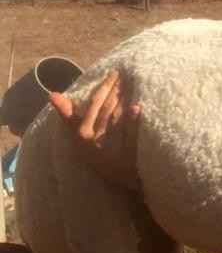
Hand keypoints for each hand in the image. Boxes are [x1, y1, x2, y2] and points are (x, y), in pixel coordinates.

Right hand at [48, 70, 141, 189]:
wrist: (116, 180)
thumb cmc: (97, 154)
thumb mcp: (79, 136)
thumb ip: (68, 115)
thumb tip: (52, 94)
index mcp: (82, 135)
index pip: (93, 105)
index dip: (103, 88)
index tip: (113, 72)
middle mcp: (94, 141)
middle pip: (106, 110)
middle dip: (114, 90)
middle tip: (125, 75)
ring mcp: (111, 151)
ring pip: (116, 120)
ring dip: (122, 101)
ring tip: (130, 86)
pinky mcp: (126, 159)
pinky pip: (130, 137)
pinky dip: (133, 122)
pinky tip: (137, 108)